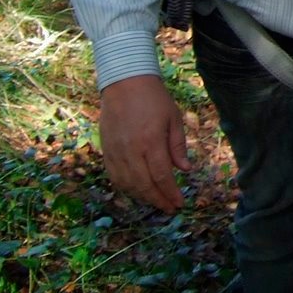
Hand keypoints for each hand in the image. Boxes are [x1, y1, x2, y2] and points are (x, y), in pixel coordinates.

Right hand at [98, 74, 191, 213]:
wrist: (125, 83)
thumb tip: (185, 170)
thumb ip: (178, 146)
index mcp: (151, 141)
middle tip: (170, 208)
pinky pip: (115, 177)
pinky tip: (137, 191)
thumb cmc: (154, 98)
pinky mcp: (106, 151)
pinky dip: (126, 188)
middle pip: (144, 185)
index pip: (162, 176)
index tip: (179, 203)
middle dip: (158, 200)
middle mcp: (132, 150)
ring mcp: (116, 152)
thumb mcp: (174, 118)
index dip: (171, 193)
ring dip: (143, 197)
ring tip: (156, 201)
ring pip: (128, 185)